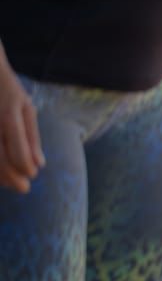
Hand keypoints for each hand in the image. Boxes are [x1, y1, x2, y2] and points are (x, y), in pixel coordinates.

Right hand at [0, 61, 42, 192]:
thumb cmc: (9, 92)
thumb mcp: (26, 108)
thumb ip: (32, 137)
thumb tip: (39, 165)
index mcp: (8, 112)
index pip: (15, 140)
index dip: (23, 161)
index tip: (32, 175)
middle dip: (10, 176)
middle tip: (24, 188)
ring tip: (12, 183)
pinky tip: (0, 176)